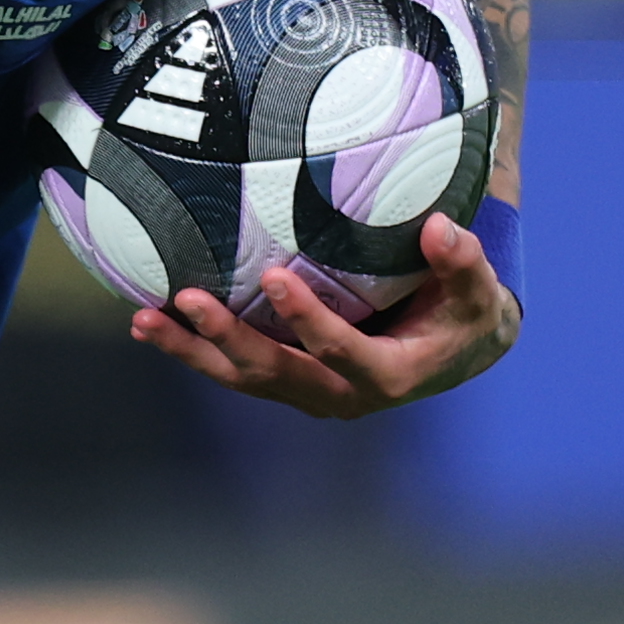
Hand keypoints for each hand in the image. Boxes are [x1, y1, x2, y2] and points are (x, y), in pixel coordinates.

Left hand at [131, 210, 517, 419]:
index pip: (340, 351)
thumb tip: (439, 227)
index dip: (306, 320)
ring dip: (193, 352)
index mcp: (388, 375)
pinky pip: (236, 371)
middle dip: (228, 340)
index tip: (273, 276)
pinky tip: (154, 324)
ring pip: (243, 379)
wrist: (456, 351)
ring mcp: (310, 394)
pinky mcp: (290, 383)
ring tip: (145, 322)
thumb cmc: (467, 313)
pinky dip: (195, 350)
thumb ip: (462, 261)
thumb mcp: (479, 291)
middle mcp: (342, 396)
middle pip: (275, 372)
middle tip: (189, 300)